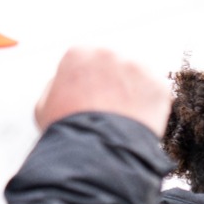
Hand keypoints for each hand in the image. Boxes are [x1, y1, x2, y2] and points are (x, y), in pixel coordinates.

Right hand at [35, 48, 170, 134]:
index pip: (90, 63)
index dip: (92, 85)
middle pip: (116, 67)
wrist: (98, 150)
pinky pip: (157, 94)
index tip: (93, 100)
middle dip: (116, 86)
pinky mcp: (158, 85)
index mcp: (79, 53)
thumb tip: (68, 82)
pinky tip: (139, 122)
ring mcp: (136, 67)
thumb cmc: (69, 131)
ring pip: (138, 79)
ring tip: (125, 120)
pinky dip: (152, 108)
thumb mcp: (45, 105)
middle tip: (113, 112)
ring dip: (135, 94)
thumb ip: (57, 86)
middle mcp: (108, 53)